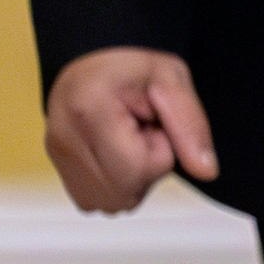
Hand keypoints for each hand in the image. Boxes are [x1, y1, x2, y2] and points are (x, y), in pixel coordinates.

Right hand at [42, 48, 216, 213]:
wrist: (95, 60)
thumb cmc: (132, 68)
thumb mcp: (172, 80)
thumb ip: (191, 126)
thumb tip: (206, 172)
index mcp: (89, 109)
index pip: (136, 169)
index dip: (159, 149)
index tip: (152, 121)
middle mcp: (63, 139)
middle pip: (124, 193)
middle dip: (146, 169)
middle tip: (143, 131)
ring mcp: (57, 158)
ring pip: (112, 203)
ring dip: (131, 180)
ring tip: (128, 141)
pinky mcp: (60, 170)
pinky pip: (97, 201)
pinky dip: (115, 184)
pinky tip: (115, 153)